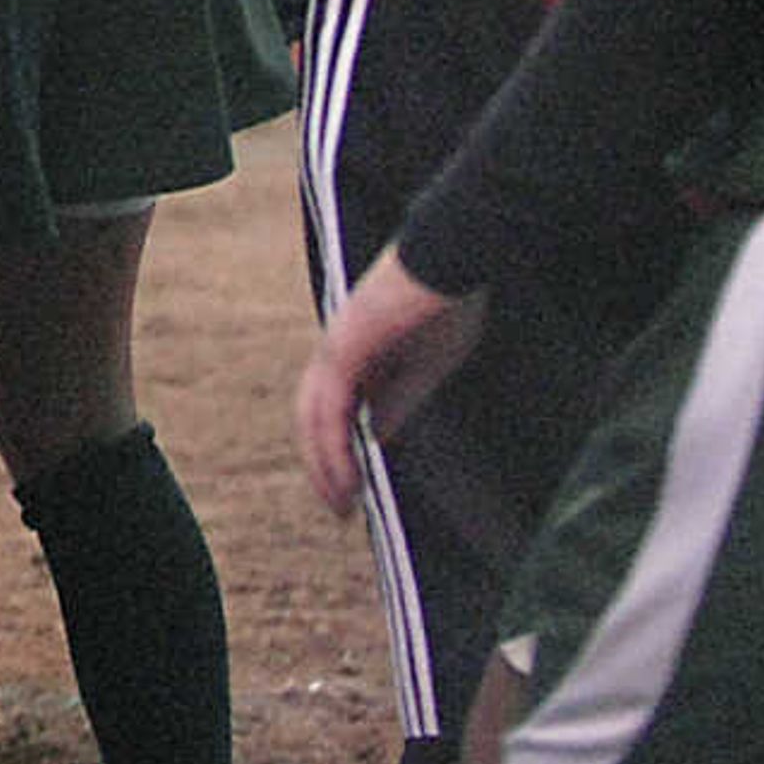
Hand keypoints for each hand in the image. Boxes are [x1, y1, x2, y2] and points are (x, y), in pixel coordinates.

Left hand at [297, 248, 487, 516]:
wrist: (449, 256)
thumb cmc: (448, 300)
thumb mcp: (426, 363)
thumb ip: (400, 397)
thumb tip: (377, 435)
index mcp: (355, 349)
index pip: (333, 408)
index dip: (336, 448)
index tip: (352, 486)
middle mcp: (336, 350)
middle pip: (315, 418)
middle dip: (324, 465)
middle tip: (341, 507)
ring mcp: (335, 348)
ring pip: (315, 421)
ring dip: (325, 467)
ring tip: (342, 506)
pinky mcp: (343, 351)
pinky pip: (330, 413)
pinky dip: (333, 450)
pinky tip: (346, 480)